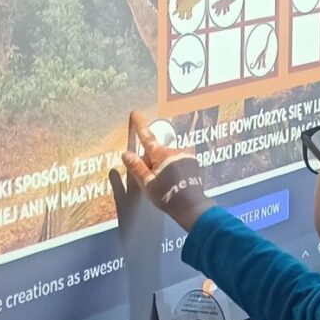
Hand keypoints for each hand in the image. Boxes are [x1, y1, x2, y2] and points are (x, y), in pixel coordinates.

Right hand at [109, 110, 211, 231]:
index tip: (135, 113)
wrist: (192, 207)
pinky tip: (175, 179)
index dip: (140, 125)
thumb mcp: (147, 184)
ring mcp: (186, 156)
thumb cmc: (167, 196)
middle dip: (151, 160)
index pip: (147, 137)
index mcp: (161, 155)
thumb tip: (126, 153)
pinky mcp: (194, 164)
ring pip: (168, 156)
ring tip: (165, 183)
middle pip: (157, 151)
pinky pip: (179, 160)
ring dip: (164, 164)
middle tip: (151, 178)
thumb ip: (136, 167)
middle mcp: (174, 151)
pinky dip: (174, 166)